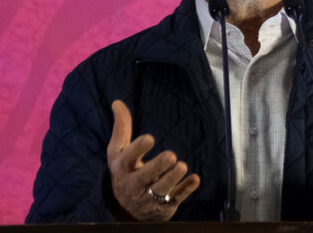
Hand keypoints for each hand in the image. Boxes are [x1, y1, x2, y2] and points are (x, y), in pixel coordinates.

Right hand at [107, 100, 199, 220]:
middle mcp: (134, 183)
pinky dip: (186, 189)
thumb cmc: (125, 171)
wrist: (126, 209)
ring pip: (161, 189)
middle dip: (157, 167)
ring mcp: (149, 196)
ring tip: (182, 166)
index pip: (129, 158)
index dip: (138, 149)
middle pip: (145, 176)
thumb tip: (117, 102)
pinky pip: (176, 198)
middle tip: (171, 155)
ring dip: (172, 178)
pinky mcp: (164, 206)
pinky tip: (195, 179)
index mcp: (123, 168)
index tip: (150, 138)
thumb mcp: (118, 152)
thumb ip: (121, 128)